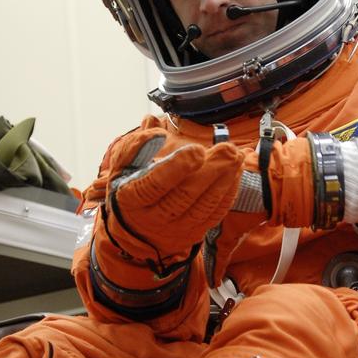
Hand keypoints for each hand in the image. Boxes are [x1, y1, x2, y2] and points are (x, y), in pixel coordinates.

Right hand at [105, 128, 243, 268]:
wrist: (134, 230)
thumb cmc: (128, 187)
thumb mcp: (121, 166)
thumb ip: (135, 145)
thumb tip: (154, 124)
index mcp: (131, 198)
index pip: (154, 184)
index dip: (177, 168)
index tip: (197, 149)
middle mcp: (153, 218)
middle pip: (184, 196)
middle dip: (210, 171)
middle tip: (228, 149)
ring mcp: (175, 229)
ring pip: (202, 207)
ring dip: (224, 181)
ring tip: (236, 157)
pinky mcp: (193, 233)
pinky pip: (213, 215)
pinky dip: (228, 194)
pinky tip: (236, 173)